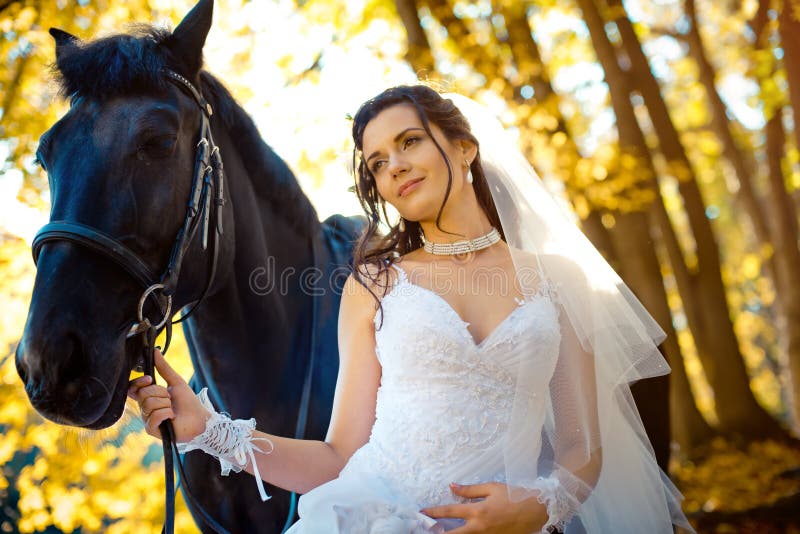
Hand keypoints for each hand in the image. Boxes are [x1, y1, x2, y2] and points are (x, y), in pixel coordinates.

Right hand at [127, 348, 208, 441]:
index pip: (133, 388)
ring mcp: (146, 419)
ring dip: (166, 404)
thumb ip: (163, 368)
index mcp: (148, 397)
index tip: (150, 378)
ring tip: (173, 409)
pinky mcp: (150, 429)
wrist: (199, 419)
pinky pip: (154, 416)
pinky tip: (172, 417)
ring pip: (149, 404)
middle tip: (170, 399)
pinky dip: (166, 413)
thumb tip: (155, 351)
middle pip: (143, 394)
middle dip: (160, 393)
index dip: (138, 382)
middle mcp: (144, 408)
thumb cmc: (187, 402)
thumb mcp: (175, 381)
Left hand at [421, 482, 546, 533]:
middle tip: (426, 531)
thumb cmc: (514, 496)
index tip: (422, 512)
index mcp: (478, 511)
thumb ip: (470, 489)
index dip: (434, 512)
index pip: (450, 511)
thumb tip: (451, 486)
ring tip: (440, 532)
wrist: (536, 511)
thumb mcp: (492, 488)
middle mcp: (479, 527)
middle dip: (438, 533)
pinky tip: (461, 532)